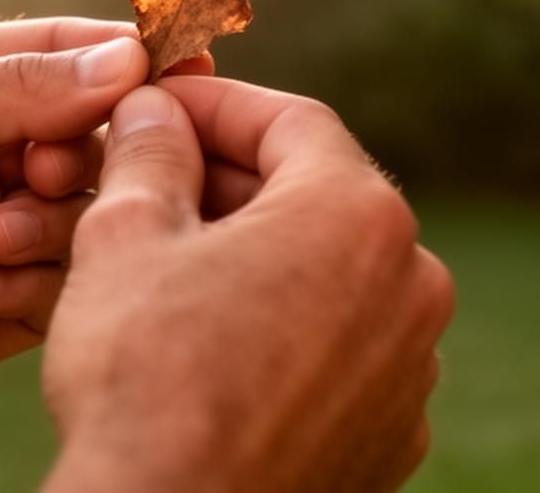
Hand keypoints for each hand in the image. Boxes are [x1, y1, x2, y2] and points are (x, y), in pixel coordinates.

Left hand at [0, 17, 152, 413]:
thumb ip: (17, 85)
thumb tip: (128, 58)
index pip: (68, 55)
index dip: (128, 60)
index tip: (188, 68)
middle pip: (92, 137)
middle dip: (80, 154)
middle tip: (45, 169)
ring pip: (87, 215)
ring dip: (50, 224)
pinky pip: (57, 289)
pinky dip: (28, 284)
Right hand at [42, 78, 454, 492]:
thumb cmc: (146, 378)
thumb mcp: (128, 233)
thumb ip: (150, 151)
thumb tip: (153, 111)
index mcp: (359, 215)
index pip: (291, 121)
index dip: (218, 105)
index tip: (164, 106)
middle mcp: (411, 284)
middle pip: (314, 193)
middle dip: (230, 177)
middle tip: (156, 174)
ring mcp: (408, 366)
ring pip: (326, 269)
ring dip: (257, 247)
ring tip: (176, 250)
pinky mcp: (390, 432)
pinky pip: (337, 341)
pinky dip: (284, 318)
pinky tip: (215, 330)